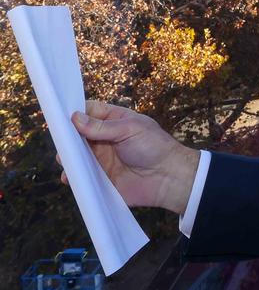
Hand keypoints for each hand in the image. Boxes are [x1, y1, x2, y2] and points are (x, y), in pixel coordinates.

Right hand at [62, 100, 199, 214]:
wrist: (168, 177)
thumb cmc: (154, 146)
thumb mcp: (130, 129)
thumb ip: (102, 127)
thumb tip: (74, 118)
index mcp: (114, 120)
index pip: (89, 111)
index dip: (75, 112)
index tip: (60, 116)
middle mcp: (105, 138)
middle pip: (79, 134)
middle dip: (68, 137)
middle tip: (60, 141)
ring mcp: (102, 158)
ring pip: (77, 155)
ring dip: (68, 157)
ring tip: (64, 160)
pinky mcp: (101, 178)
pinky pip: (82, 176)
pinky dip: (74, 177)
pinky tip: (70, 177)